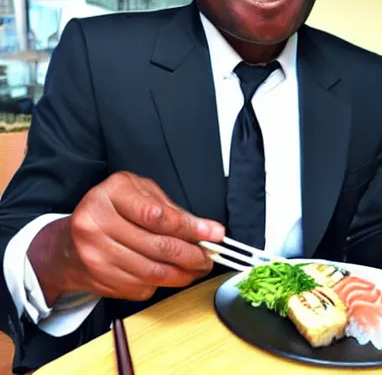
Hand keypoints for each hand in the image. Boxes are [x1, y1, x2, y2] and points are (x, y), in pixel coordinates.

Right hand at [28, 172, 224, 304]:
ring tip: (196, 268)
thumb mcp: (139, 193)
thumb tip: (206, 229)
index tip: (214, 234)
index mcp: (111, 194)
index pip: (158, 216)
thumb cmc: (111, 210)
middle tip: (209, 257)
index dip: (191, 228)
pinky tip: (169, 274)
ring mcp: (94, 254)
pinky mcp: (99, 278)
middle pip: (158, 246)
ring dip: (182, 274)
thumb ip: (171, 209)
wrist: (69, 242)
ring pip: (152, 271)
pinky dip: (161, 283)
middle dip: (192, 255)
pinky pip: (140, 287)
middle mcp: (97, 223)